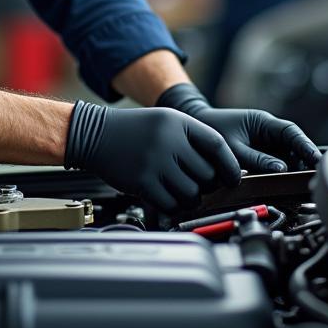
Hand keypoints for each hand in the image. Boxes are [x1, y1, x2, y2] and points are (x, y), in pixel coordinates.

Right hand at [64, 101, 240, 212]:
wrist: (95, 134)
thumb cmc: (135, 131)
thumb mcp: (166, 122)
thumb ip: (193, 140)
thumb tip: (224, 170)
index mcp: (178, 122)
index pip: (218, 146)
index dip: (230, 166)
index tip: (233, 178)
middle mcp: (167, 140)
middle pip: (207, 174)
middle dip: (208, 185)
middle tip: (200, 185)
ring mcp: (154, 162)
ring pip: (192, 193)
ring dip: (192, 198)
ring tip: (183, 192)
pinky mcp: (141, 182)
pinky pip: (171, 204)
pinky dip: (174, 206)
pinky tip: (168, 198)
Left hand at [156, 83, 319, 173]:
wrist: (193, 129)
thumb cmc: (211, 131)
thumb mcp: (233, 147)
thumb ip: (256, 159)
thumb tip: (281, 169)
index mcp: (262, 122)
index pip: (291, 132)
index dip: (306, 146)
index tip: (317, 159)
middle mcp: (267, 132)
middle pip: (293, 147)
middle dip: (303, 162)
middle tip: (311, 179)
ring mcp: (264, 144)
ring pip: (286, 158)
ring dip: (292, 171)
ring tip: (299, 186)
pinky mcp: (259, 156)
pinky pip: (275, 165)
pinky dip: (279, 175)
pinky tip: (283, 186)